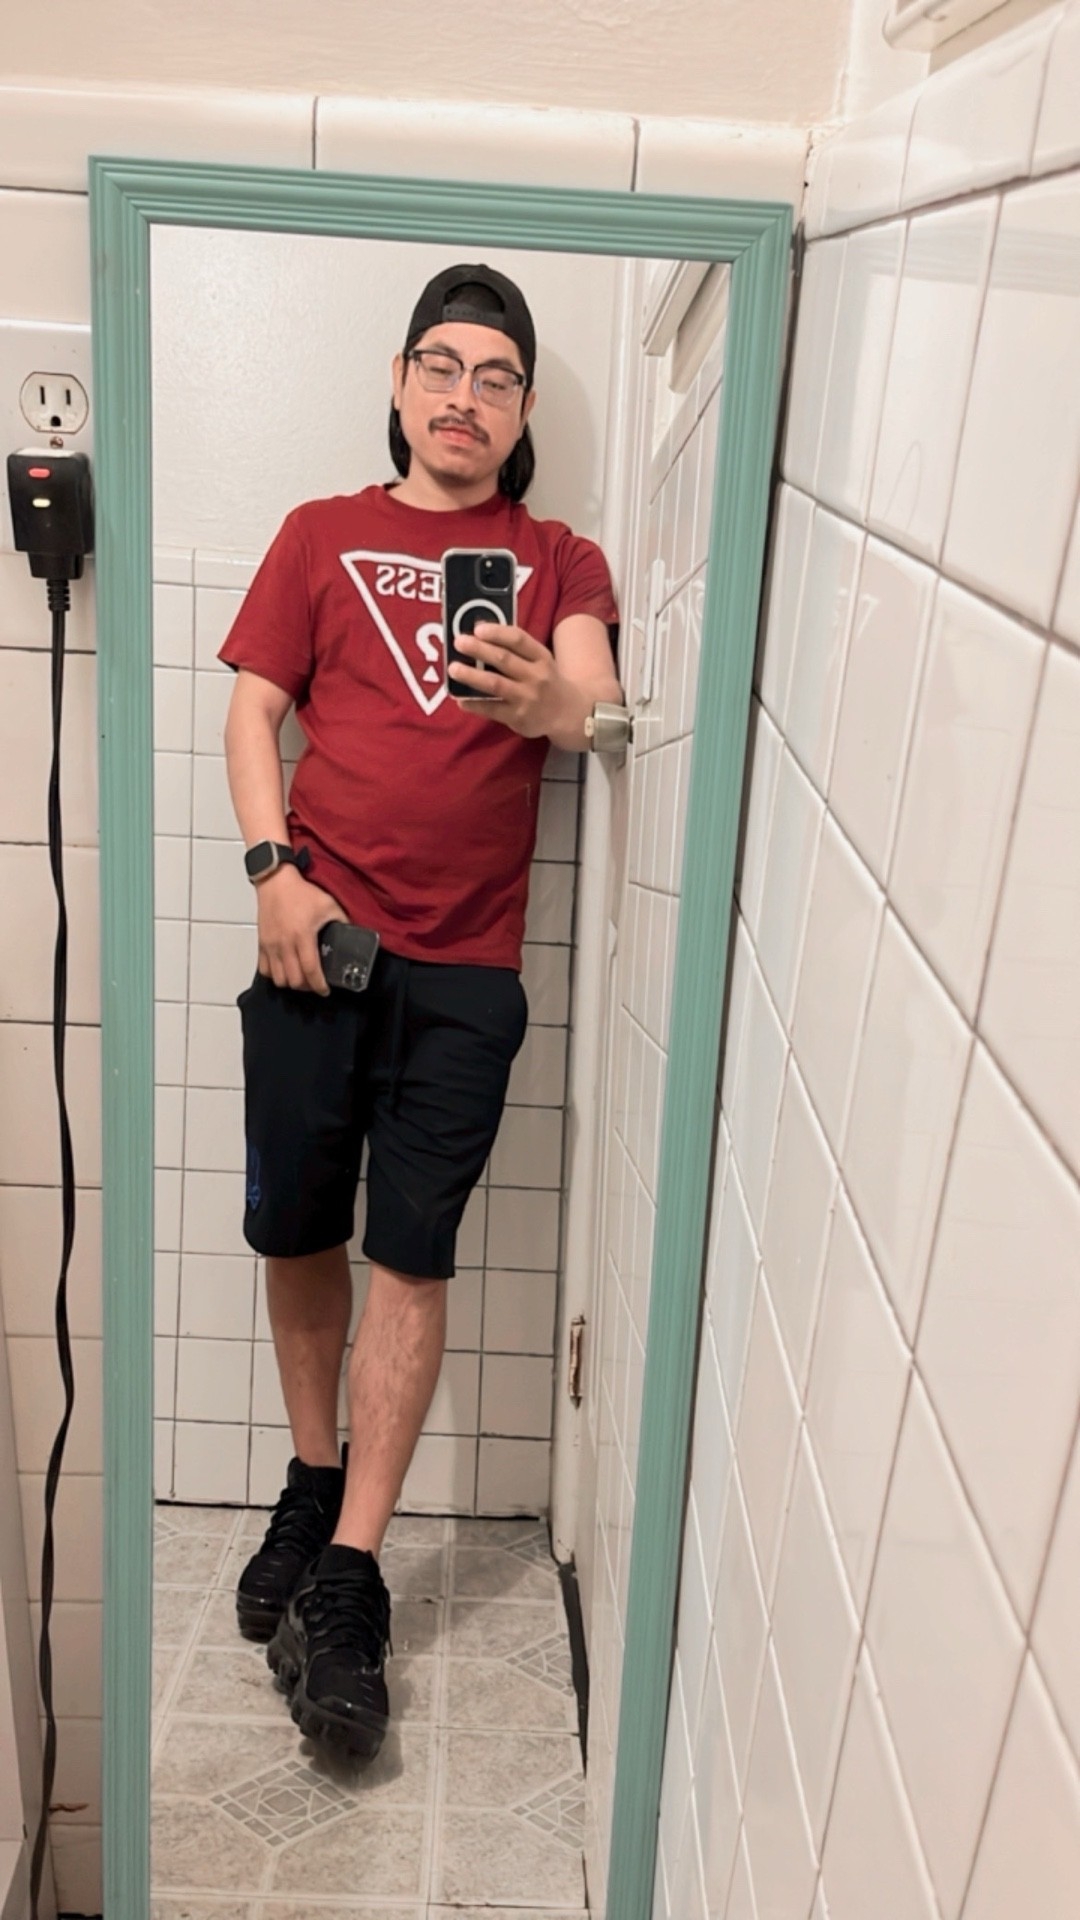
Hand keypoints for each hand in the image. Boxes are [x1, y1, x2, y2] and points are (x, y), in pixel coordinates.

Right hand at [255, 865, 347, 993]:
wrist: (275, 881)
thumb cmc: (302, 892)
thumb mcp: (329, 905)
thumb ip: (342, 922)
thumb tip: (353, 935)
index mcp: (303, 936)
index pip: (311, 970)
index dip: (319, 985)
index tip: (326, 990)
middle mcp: (284, 944)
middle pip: (294, 980)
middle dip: (307, 987)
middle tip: (315, 983)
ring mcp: (270, 945)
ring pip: (279, 979)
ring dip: (291, 982)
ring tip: (300, 978)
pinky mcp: (261, 944)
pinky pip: (265, 970)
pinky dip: (275, 975)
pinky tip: (284, 970)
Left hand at [449, 623, 567, 738]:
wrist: (566, 712)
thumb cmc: (544, 680)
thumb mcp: (539, 660)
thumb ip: (516, 649)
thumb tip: (479, 631)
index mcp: (541, 657)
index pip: (519, 640)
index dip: (497, 632)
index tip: (477, 628)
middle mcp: (536, 676)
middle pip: (504, 660)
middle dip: (479, 650)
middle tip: (459, 642)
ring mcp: (527, 698)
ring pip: (495, 684)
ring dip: (472, 675)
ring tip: (453, 669)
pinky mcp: (518, 717)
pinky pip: (492, 709)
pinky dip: (474, 704)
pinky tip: (460, 699)